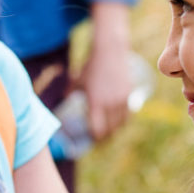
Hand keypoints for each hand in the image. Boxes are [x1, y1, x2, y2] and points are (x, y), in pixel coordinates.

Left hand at [80, 0, 132, 141]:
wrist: (110, 51)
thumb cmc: (90, 66)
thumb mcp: (77, 80)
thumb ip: (70, 92)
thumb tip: (64, 99)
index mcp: (95, 103)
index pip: (98, 129)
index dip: (95, 138)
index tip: (91, 140)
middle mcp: (110, 104)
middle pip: (110, 130)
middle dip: (105, 138)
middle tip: (100, 141)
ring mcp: (122, 99)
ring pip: (121, 124)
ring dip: (115, 131)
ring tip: (109, 134)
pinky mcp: (129, 94)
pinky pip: (128, 114)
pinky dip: (123, 121)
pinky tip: (118, 123)